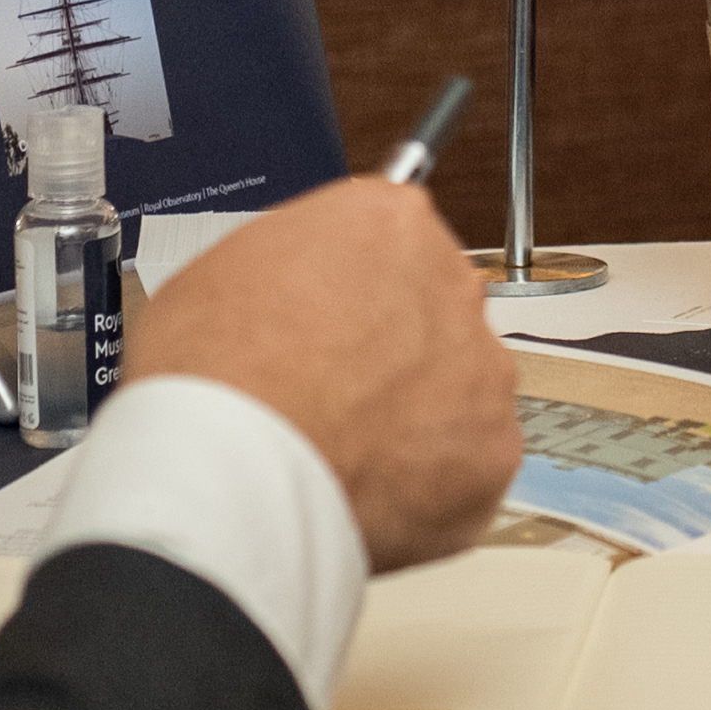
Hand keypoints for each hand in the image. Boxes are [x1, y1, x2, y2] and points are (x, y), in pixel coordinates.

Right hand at [132, 177, 517, 572]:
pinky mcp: (493, 448)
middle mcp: (451, 284)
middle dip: (395, 350)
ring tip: (347, 448)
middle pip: (434, 312)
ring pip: (459, 388)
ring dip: (418, 414)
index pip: (393, 241)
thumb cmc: (217, 374)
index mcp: (389, 223)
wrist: (239, 469)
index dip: (356, 291)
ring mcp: (483, 369)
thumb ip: (292, 263)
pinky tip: (372, 486)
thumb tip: (296, 284)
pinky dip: (430, 481)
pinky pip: (468, 462)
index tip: (337, 320)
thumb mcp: (223, 270)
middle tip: (335, 389)